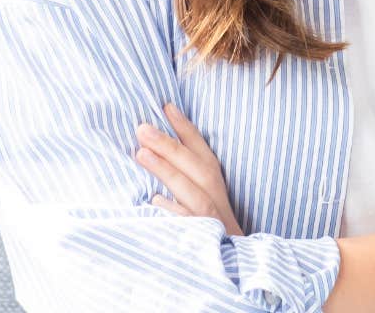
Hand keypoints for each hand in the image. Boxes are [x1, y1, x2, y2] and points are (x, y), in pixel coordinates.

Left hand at [135, 102, 242, 235]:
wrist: (234, 268)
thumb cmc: (212, 229)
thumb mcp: (202, 199)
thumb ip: (185, 177)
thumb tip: (154, 150)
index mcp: (217, 187)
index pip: (202, 152)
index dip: (186, 128)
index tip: (166, 106)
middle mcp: (217, 201)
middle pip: (196, 168)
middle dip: (170, 145)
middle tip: (141, 127)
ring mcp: (212, 222)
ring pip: (192, 194)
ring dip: (168, 172)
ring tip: (141, 153)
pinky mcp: (205, 244)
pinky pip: (190, 227)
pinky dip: (175, 214)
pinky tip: (154, 202)